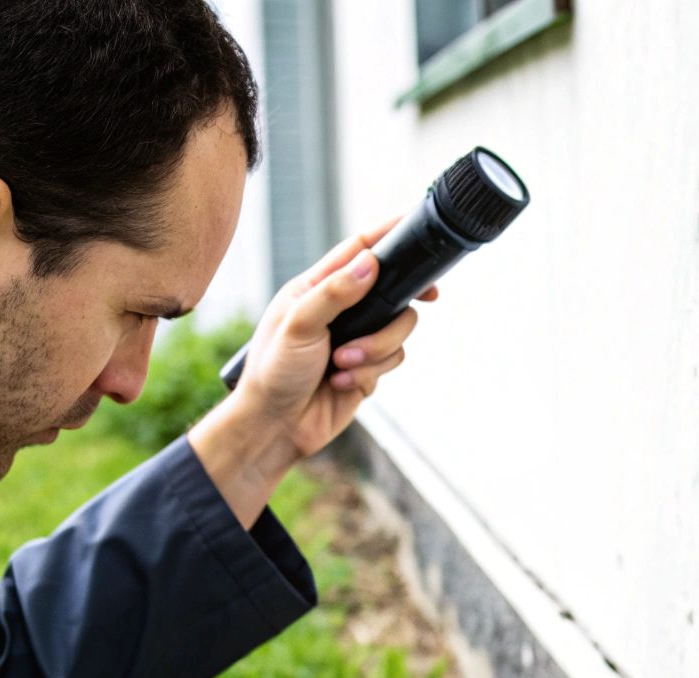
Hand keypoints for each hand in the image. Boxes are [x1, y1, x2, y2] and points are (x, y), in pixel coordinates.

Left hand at [238, 215, 437, 455]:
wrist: (274, 427)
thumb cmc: (272, 373)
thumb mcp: (298, 325)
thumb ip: (334, 292)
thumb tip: (370, 263)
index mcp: (317, 288)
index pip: (358, 250)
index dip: (389, 237)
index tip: (416, 229)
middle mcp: (341, 311)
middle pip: (393, 292)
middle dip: (395, 311)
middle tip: (426, 298)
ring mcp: (357, 340)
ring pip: (399, 330)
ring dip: (375, 349)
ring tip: (342, 363)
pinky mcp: (367, 369)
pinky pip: (391, 361)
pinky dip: (370, 373)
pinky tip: (342, 382)